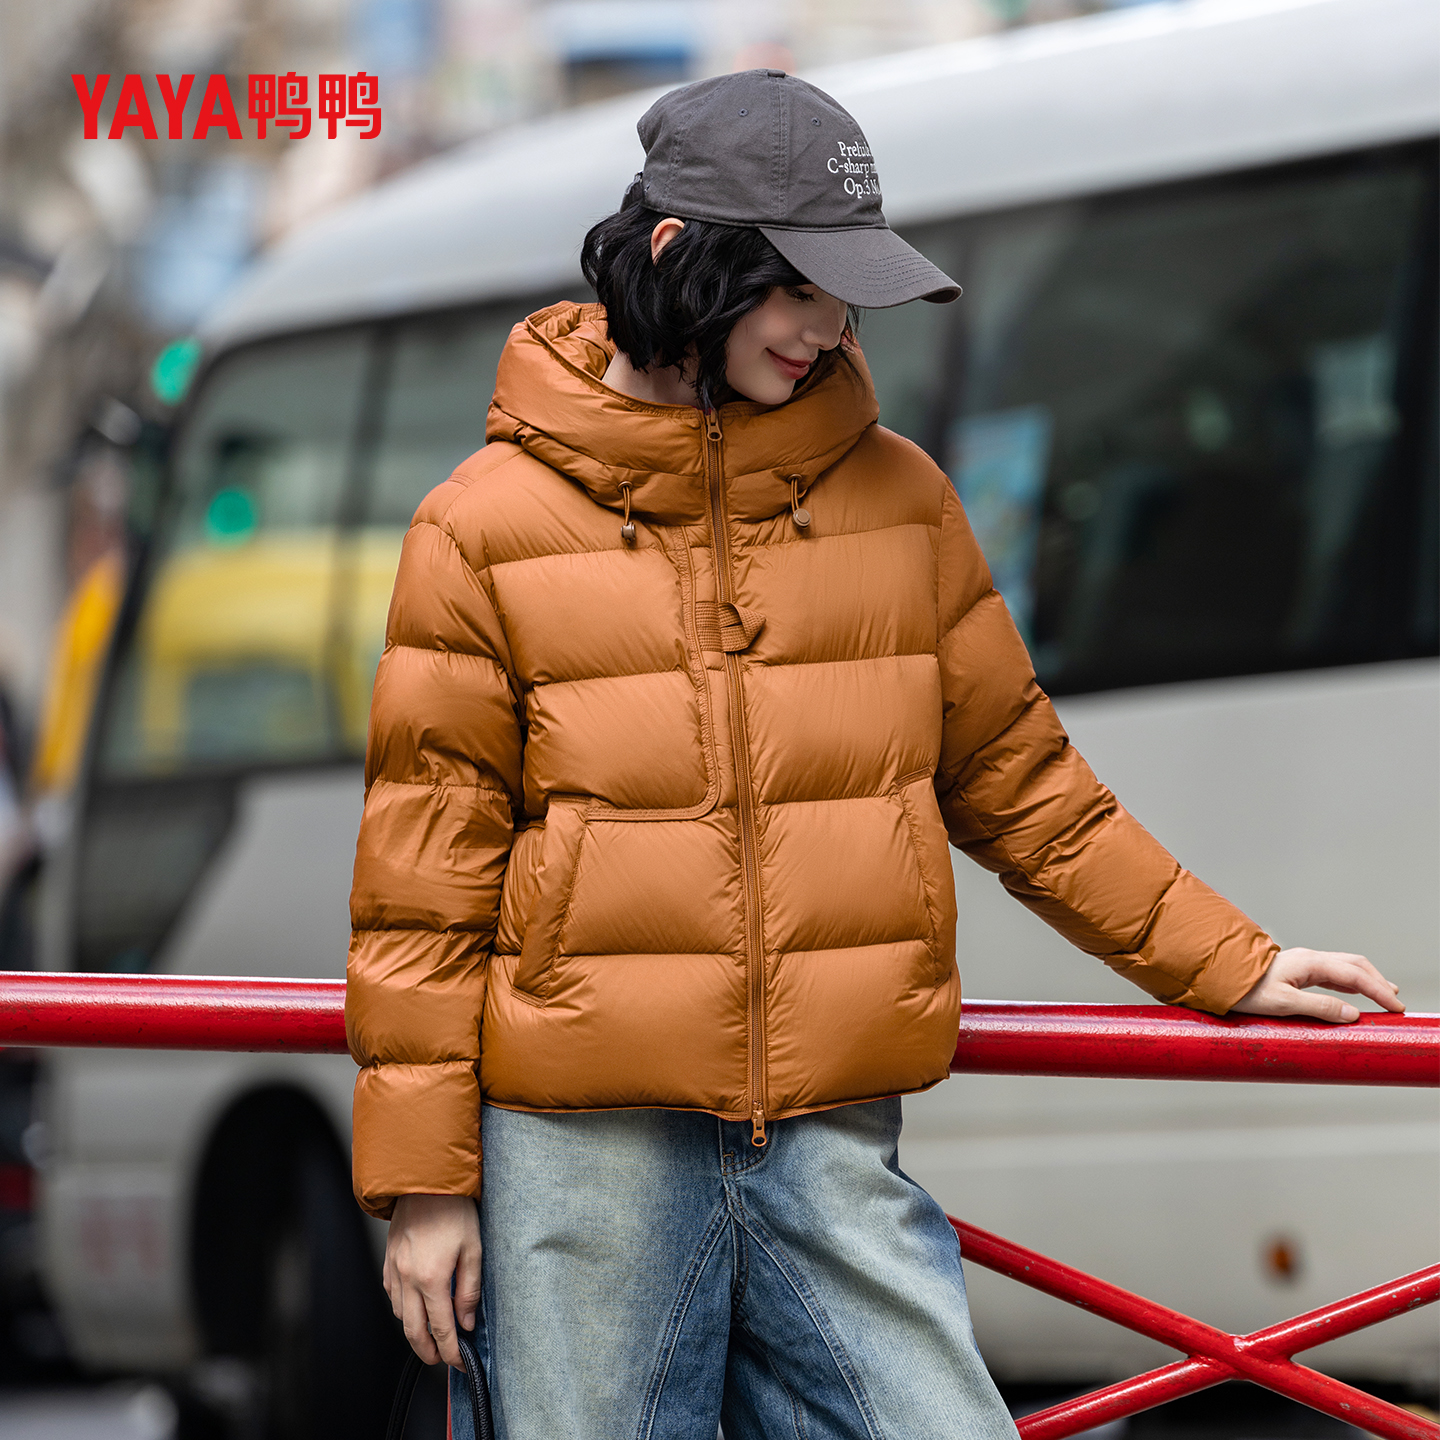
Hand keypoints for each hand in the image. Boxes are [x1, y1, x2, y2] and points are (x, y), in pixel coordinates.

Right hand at [384, 1193, 480, 1368]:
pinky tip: (414, 1308)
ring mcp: (395, 1270)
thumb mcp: (473, 1248)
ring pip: (399, 1316)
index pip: (441, 1329)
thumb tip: (466, 1322)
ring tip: (431, 1338)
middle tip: (442, 1359)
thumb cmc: (454, 1209)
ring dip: (414, 1332)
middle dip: (428, 1352)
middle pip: (414, 1331)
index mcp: (432, 1278)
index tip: (460, 1363)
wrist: (426, 1180)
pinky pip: (392, 1295)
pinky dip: (402, 1309)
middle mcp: (408, 1278)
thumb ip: (469, 1289)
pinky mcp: (389, 1260)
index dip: (451, 1351)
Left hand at [1231, 947, 1403, 1022]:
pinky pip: (1331, 973)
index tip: (1395, 1007)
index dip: (1379, 990)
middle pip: (1354, 965)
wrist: (1219, 978)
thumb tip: (1352, 1014)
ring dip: (1366, 980)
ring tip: (1383, 995)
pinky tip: (1353, 993)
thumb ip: (1319, 1007)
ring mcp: (1302, 963)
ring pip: (1344, 967)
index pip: (1354, 975)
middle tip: (1395, 1002)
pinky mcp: (1296, 971)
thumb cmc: (1245, 989)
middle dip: (1378, 982)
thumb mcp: (1283, 1004)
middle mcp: (1308, 958)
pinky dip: (1350, 982)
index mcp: (1309, 963)